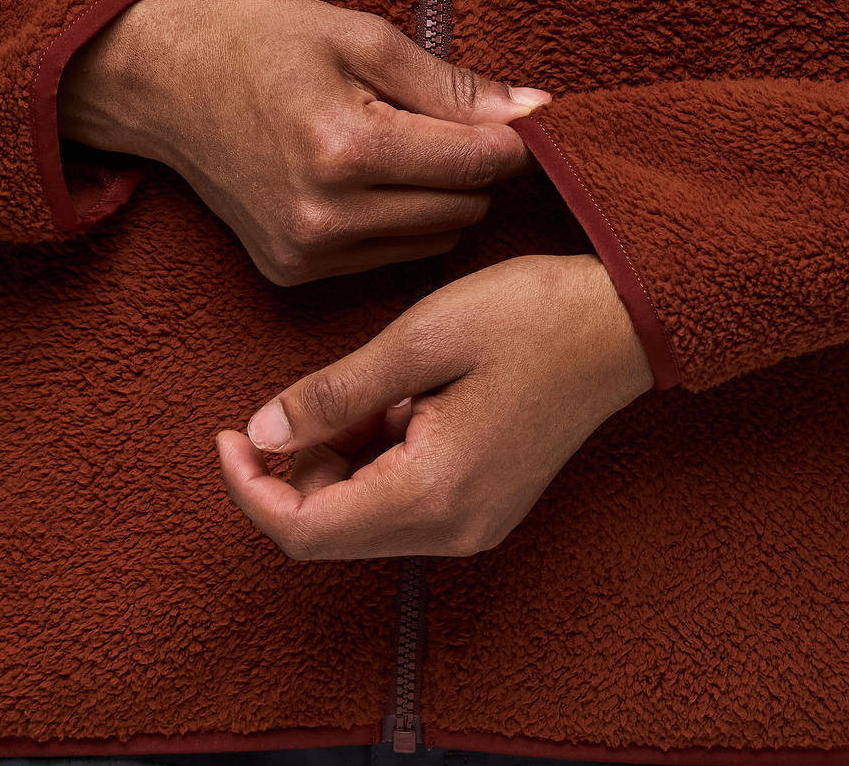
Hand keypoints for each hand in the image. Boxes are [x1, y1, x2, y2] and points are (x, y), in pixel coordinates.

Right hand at [58, 0, 548, 283]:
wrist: (159, 84)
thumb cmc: (256, 41)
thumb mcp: (358, 36)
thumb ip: (450, 84)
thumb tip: (534, 110)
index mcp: (346, 149)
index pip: (477, 163)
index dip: (508, 137)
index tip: (505, 115)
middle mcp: (327, 218)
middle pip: (463, 209)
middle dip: (472, 167)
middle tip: (442, 123)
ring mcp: (306, 254)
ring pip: (435, 240)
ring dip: (439, 198)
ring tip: (400, 148)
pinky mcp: (291, 273)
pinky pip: (388, 256)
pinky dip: (398, 222)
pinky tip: (368, 182)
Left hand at [217, 254, 652, 558]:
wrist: (623, 322)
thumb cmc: (531, 317)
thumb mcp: (419, 339)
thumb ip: (333, 393)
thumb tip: (259, 434)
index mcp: (434, 492)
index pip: (305, 530)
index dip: (249, 488)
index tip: (225, 433)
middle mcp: (455, 530)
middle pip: (332, 530)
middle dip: (297, 468)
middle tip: (305, 395)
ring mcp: (476, 523)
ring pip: (365, 516)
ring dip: (341, 457)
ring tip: (373, 386)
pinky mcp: (487, 504)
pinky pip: (403, 500)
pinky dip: (378, 456)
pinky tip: (405, 399)